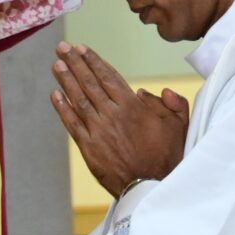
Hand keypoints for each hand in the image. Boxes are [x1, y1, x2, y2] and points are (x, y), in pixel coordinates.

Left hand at [51, 42, 188, 197]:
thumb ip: (171, 103)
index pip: (109, 77)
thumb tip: (146, 92)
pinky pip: (72, 124)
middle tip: (63, 48)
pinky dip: (63, 109)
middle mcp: (112, 115)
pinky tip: (55, 95)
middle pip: (90, 83)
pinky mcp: (89, 148)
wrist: (151, 187)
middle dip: (75, 63)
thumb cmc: (167, 156)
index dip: (94, 61)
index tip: (82, 49)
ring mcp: (99, 131)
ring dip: (66, 80)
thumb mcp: (179, 125)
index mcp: (132, 107)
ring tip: (56, 65)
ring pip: (79, 100)